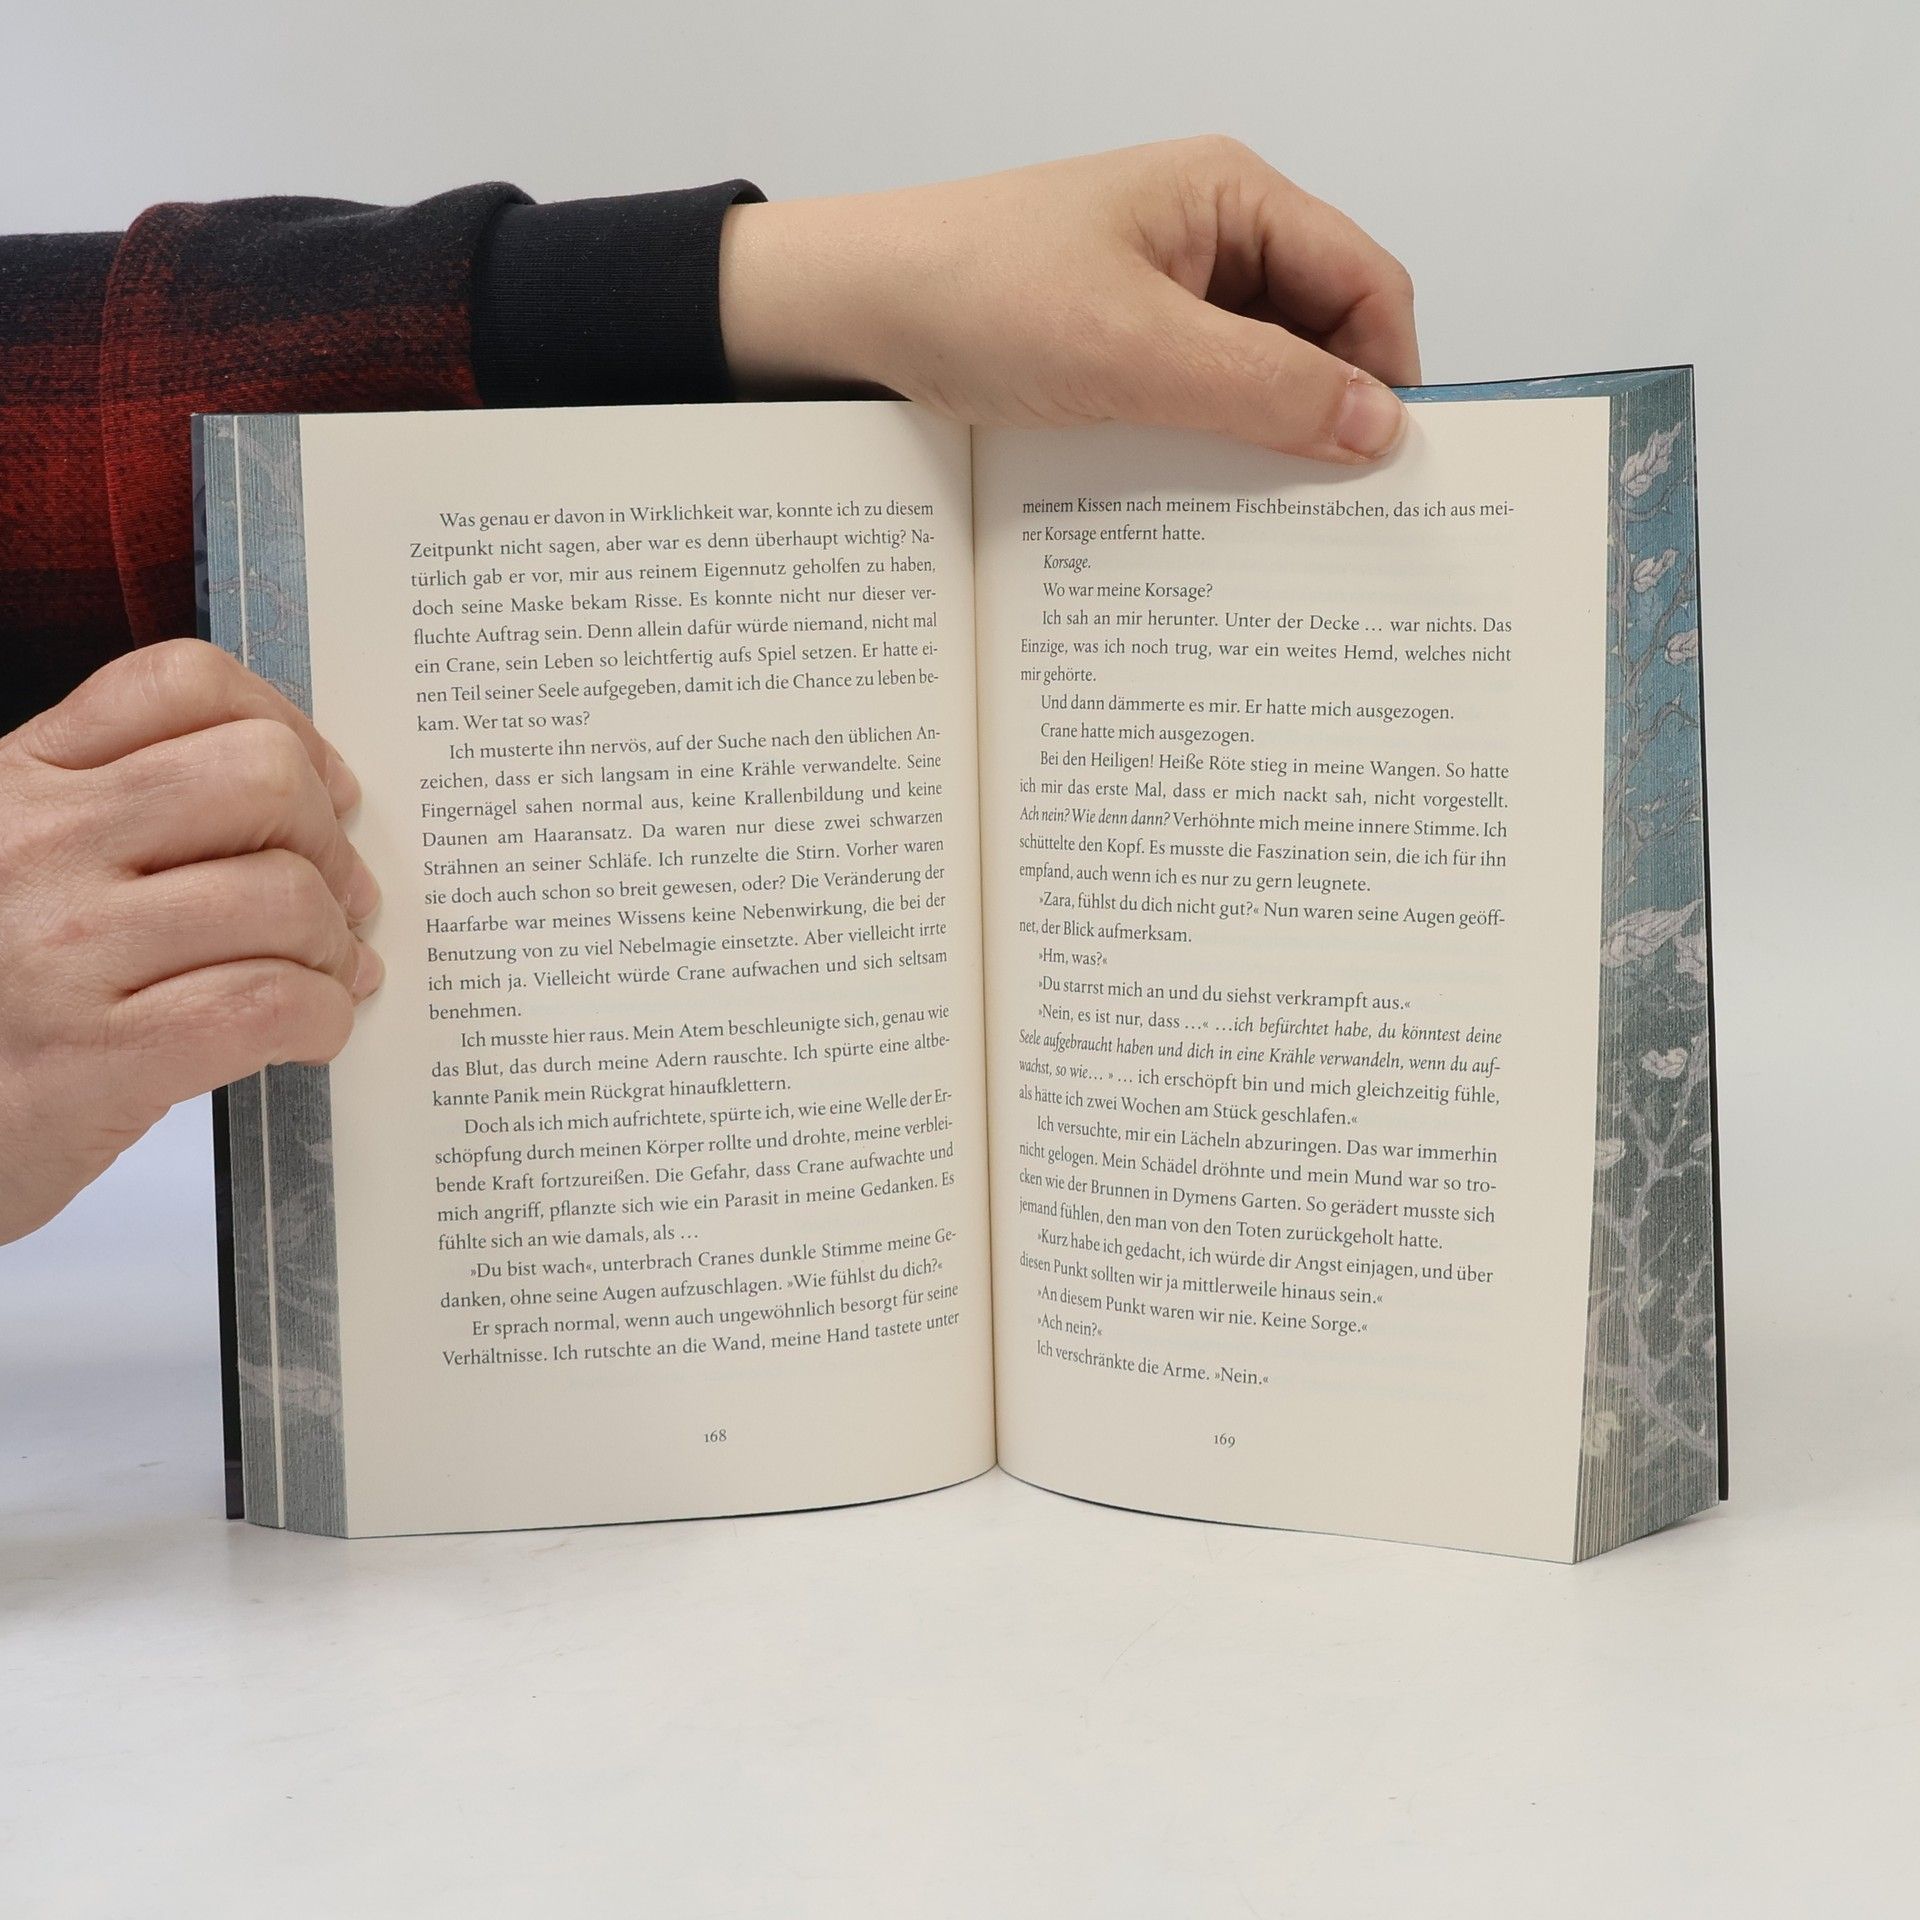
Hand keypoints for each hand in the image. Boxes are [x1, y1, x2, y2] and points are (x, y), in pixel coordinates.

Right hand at [0, 640, 382, 1244]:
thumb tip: (309, 808)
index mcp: (18, 781)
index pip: (180, 686)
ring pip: (284, 895)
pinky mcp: (95, 1056)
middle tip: (337, 900)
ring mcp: (62, 948)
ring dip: (333, 945)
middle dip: (328, 842)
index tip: (323, 791)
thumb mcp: (17, 871)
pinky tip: (306, 1032)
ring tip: (321, 976)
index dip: (287, 730)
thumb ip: (123, 821)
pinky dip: (320, 1016)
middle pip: (261, 777)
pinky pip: (270, 1002)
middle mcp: (35, 843)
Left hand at [719, 136, 1419, 462]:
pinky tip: (1197, 506)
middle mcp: (1208, 242)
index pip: (1365, 283)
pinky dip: (1206, 453)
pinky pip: (1195, 407)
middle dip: (1329, 420)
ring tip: (1264, 524)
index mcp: (1231, 199)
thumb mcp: (1130, 348)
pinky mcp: (1119, 353)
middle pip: (1320, 337)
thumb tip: (1376, 427)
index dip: (1390, 373)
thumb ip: (1260, 386)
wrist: (846, 313)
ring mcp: (1162, 300)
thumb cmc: (973, 293)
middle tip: (1335, 519)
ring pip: (1255, 382)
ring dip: (1263, 447)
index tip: (1391, 469)